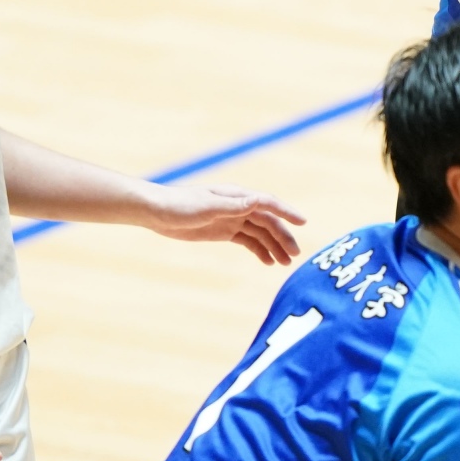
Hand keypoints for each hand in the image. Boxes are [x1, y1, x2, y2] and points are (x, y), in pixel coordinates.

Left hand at [145, 183, 305, 263]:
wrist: (157, 212)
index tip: (303, 222)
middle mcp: (238, 207)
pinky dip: (259, 250)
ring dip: (274, 246)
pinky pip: (248, 241)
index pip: (268, 204)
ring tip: (286, 263)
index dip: (286, 212)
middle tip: (295, 255)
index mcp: (237, 197)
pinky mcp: (224, 231)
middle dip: (283, 237)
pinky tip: (268, 262)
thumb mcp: (206, 207)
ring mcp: (232, 219)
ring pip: (260, 233)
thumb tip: (258, 201)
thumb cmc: (179, 206)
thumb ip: (233, 206)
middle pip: (268, 222)